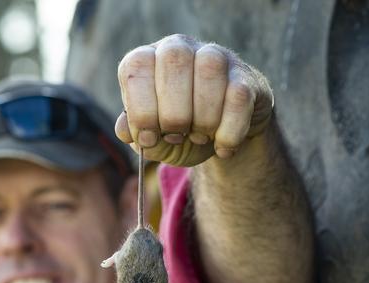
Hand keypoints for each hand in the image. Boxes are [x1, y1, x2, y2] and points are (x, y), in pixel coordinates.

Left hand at [116, 34, 273, 166]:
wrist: (220, 136)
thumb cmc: (178, 132)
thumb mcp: (153, 139)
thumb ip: (136, 135)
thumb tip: (124, 130)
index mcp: (146, 59)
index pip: (137, 68)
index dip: (141, 109)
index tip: (149, 138)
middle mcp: (178, 48)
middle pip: (174, 62)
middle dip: (173, 115)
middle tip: (177, 136)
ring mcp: (215, 56)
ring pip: (209, 72)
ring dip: (203, 120)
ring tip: (201, 138)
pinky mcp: (245, 76)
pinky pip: (239, 97)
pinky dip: (230, 132)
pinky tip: (223, 148)